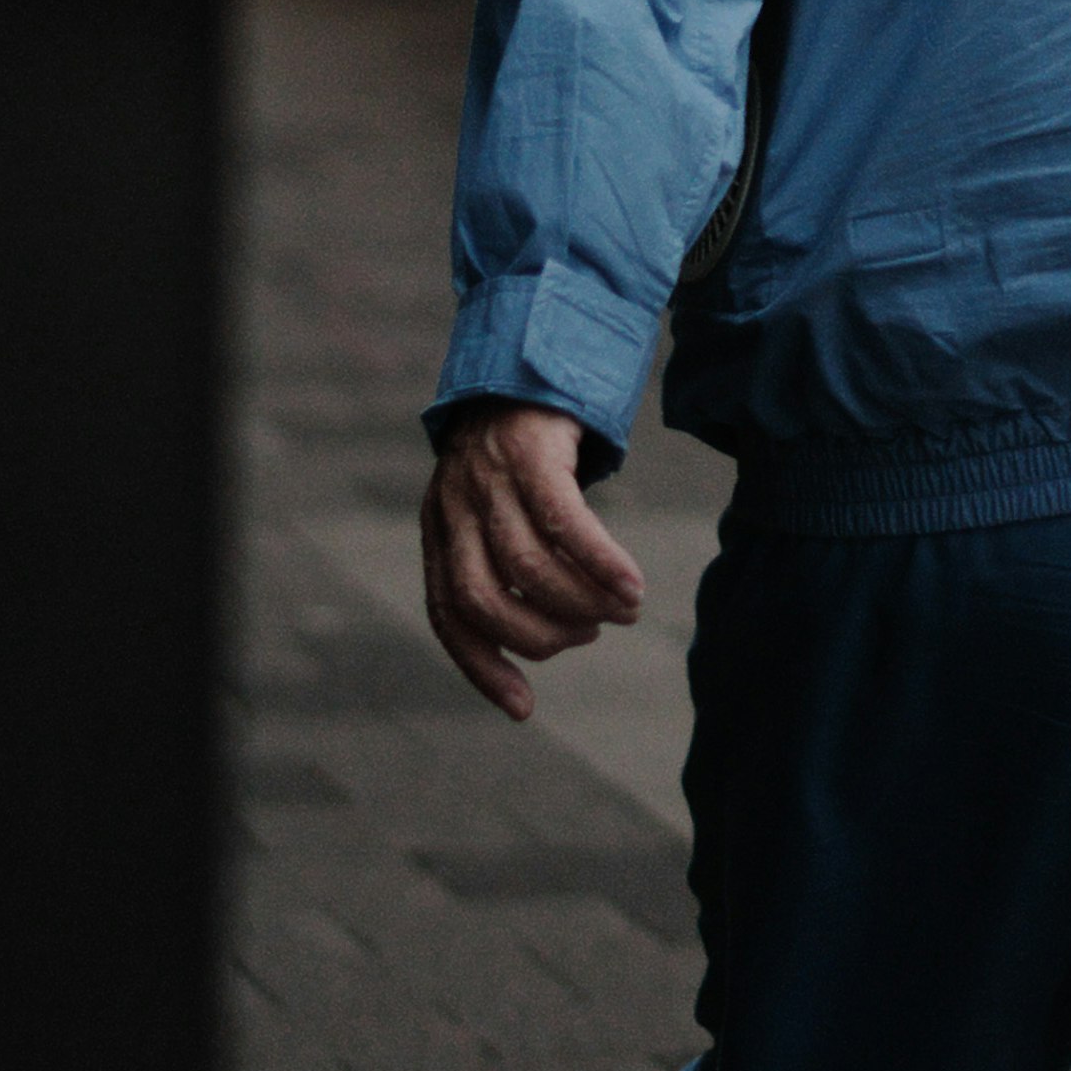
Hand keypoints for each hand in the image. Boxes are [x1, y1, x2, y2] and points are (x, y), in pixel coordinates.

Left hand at [421, 404, 645, 722]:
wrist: (528, 362)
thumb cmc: (518, 454)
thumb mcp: (492, 508)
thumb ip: (500, 561)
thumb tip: (549, 629)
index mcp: (439, 531)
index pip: (448, 616)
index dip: (483, 667)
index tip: (525, 708)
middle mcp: (452, 507)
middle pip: (483, 596)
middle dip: (540, 634)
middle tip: (587, 633)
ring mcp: (486, 478)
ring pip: (526, 564)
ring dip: (579, 601)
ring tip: (622, 610)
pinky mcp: (529, 452)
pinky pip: (565, 523)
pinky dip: (601, 563)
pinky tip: (631, 585)